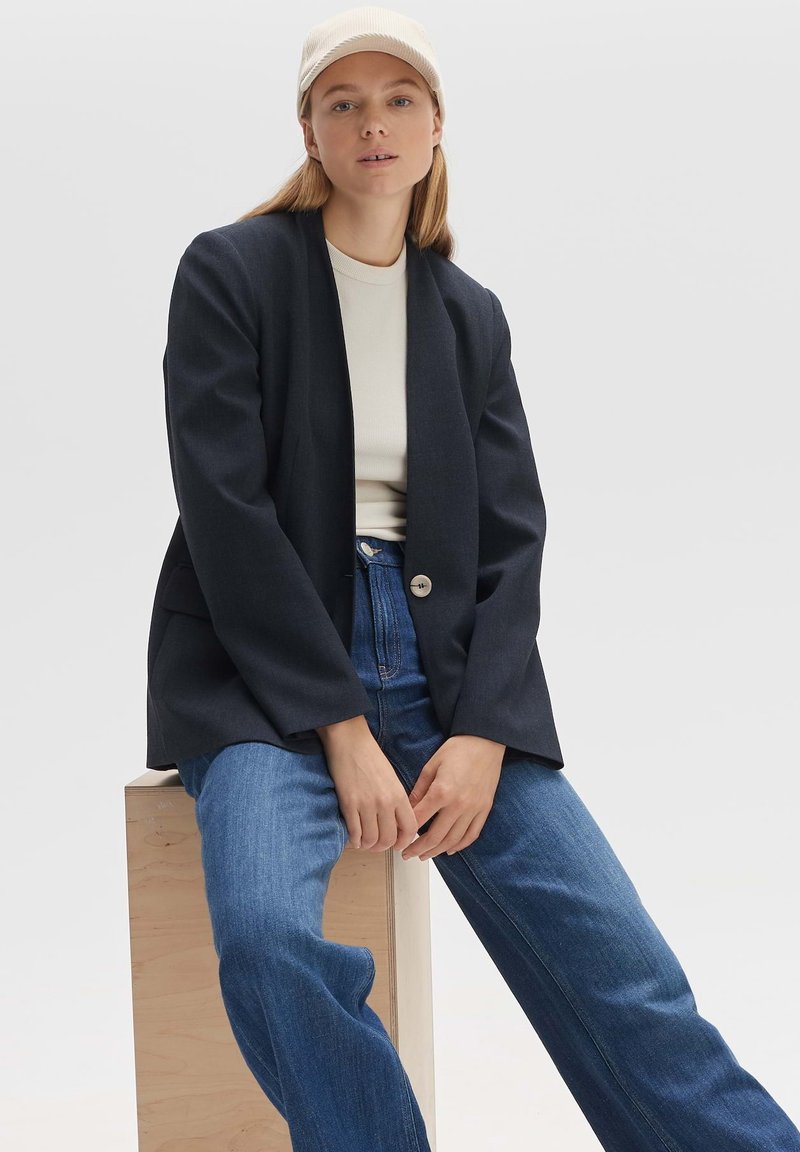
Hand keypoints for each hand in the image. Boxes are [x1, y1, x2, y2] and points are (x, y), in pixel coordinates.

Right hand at [318, 716, 418, 852]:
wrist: (349, 741)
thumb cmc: (369, 756)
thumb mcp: (391, 778)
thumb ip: (396, 801)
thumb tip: (395, 823)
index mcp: (398, 794)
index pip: (410, 828)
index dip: (404, 841)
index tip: (399, 844)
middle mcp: (385, 802)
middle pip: (389, 839)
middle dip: (383, 847)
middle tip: (378, 844)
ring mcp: (366, 804)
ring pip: (371, 840)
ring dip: (368, 845)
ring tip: (365, 841)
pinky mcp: (348, 804)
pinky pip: (354, 833)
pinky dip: (355, 840)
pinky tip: (354, 837)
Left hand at [400, 735, 503, 860]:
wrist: (486, 741)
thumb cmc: (458, 749)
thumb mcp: (431, 765)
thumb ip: (419, 790)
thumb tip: (408, 808)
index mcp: (441, 792)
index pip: (419, 820)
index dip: (406, 832)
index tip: (398, 838)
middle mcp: (458, 805)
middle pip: (435, 836)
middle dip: (418, 848)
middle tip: (407, 854)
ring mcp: (474, 809)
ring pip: (453, 840)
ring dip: (437, 851)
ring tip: (424, 855)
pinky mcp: (485, 809)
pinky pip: (472, 834)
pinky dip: (460, 845)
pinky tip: (449, 849)